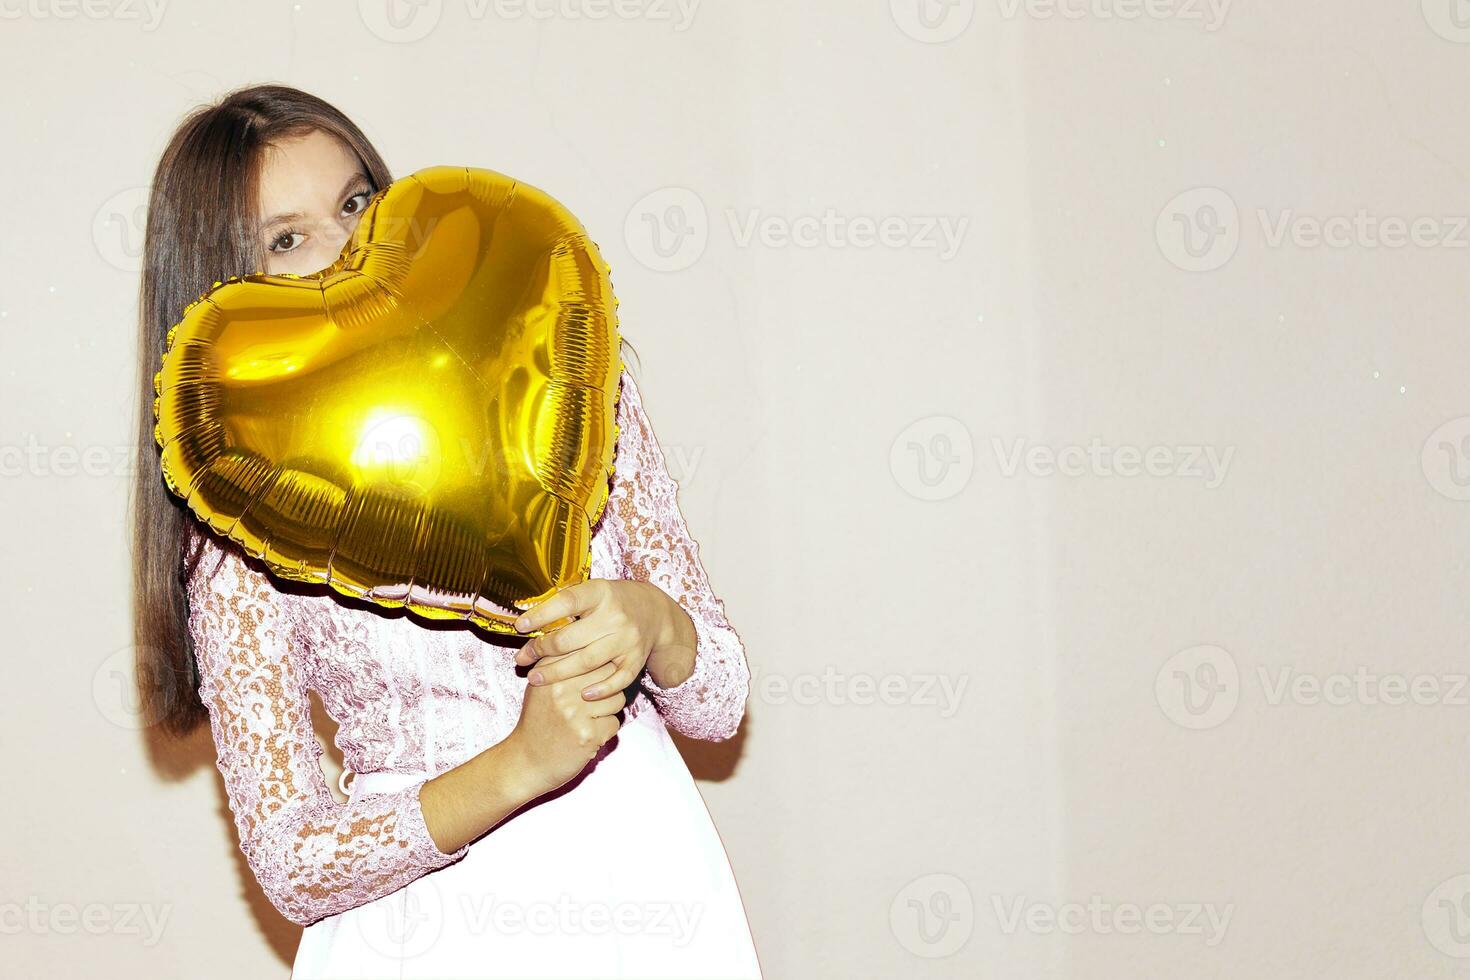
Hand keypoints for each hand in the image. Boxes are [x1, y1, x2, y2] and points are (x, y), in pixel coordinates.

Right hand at [503, 652, 627, 798]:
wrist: (526, 762)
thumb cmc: (538, 722)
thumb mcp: (540, 686)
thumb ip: (560, 664)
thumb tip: (592, 643)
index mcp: (550, 672)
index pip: (591, 653)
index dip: (598, 666)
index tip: (591, 678)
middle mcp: (561, 688)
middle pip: (609, 673)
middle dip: (607, 687)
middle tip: (591, 703)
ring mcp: (574, 712)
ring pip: (617, 698)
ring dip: (608, 711)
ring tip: (587, 720)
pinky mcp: (587, 734)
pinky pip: (615, 723)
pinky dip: (605, 731)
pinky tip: (587, 735)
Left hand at [513, 578, 690, 699]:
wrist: (654, 611)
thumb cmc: (611, 602)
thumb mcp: (592, 591)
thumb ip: (565, 602)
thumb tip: (525, 619)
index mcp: (601, 593)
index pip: (567, 602)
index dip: (541, 615)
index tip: (520, 627)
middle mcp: (615, 616)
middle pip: (571, 638)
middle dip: (541, 650)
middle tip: (522, 659)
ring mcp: (627, 640)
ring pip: (587, 661)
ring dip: (557, 672)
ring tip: (535, 678)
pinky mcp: (636, 660)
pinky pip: (617, 680)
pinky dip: (600, 690)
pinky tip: (582, 695)